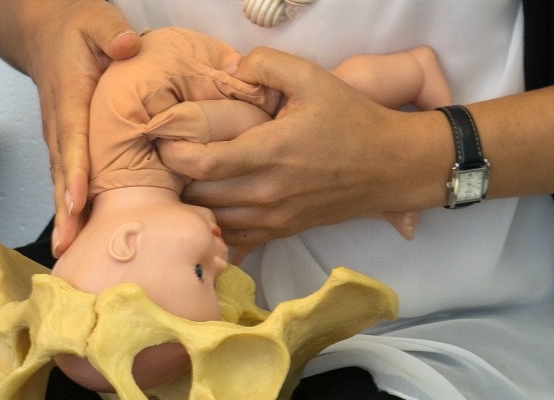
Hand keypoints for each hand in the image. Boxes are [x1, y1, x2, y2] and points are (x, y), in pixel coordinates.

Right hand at [19, 1, 140, 256]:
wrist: (44, 34)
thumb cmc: (74, 29)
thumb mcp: (96, 20)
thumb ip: (110, 32)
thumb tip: (127, 47)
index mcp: (71, 97)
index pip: (72, 139)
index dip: (76, 171)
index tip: (78, 201)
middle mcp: (60, 123)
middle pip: (62, 171)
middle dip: (65, 210)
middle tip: (69, 244)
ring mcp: (58, 136)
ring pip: (60, 180)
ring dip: (64, 215)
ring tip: (68, 249)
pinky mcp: (63, 143)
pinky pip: (66, 177)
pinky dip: (69, 206)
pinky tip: (75, 231)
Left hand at [158, 47, 450, 251]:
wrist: (391, 165)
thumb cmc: (352, 120)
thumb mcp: (313, 78)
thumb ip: (266, 65)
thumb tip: (229, 71)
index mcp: (270, 152)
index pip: (203, 163)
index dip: (173, 155)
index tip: (163, 140)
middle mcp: (268, 191)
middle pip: (201, 196)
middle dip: (177, 178)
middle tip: (169, 160)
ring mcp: (276, 216)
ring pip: (215, 220)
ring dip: (195, 203)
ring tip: (186, 182)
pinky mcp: (284, 229)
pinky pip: (238, 238)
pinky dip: (217, 227)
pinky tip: (211, 211)